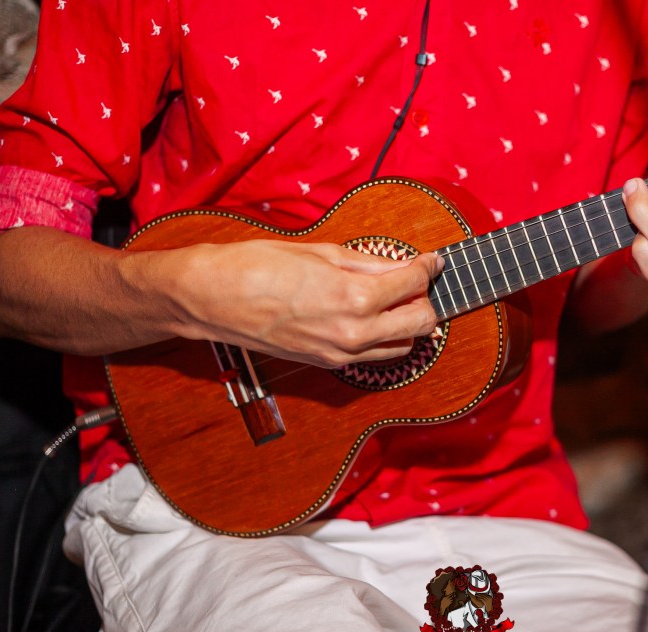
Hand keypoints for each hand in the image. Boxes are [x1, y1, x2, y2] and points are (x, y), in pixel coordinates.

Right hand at [170, 240, 442, 367]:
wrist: (214, 299)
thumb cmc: (258, 266)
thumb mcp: (321, 252)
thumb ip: (367, 263)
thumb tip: (398, 265)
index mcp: (355, 297)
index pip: (414, 283)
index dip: (429, 267)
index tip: (433, 258)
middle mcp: (354, 332)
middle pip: (421, 323)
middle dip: (428, 300)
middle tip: (422, 280)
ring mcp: (342, 354)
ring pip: (402, 346)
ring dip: (408, 322)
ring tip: (398, 299)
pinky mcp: (328, 364)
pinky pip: (373, 356)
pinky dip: (384, 337)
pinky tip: (374, 317)